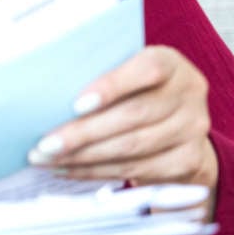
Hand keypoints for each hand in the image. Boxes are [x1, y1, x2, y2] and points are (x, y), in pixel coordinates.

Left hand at [27, 45, 217, 190]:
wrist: (177, 121)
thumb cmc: (132, 87)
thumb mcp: (122, 68)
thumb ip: (96, 71)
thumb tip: (40, 84)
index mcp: (170, 62)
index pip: (147, 69)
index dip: (112, 87)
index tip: (76, 105)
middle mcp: (188, 93)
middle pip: (133, 116)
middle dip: (83, 133)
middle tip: (44, 145)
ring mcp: (193, 129)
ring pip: (133, 148)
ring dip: (84, 158)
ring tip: (47, 160)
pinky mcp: (188, 161)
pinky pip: (137, 170)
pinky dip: (98, 172)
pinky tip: (68, 170)